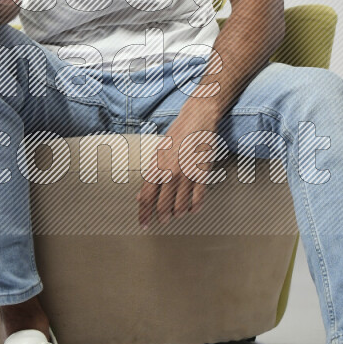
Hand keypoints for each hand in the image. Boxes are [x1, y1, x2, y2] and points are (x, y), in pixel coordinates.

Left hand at [137, 104, 224, 228]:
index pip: (146, 197)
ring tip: (177, 214)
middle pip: (162, 205)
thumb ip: (150, 175)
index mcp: (156, 167)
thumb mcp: (158, 153)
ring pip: (180, 205)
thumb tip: (140, 195)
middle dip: (162, 216)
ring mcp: (187, 174)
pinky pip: (198, 198)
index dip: (144, 214)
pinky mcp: (202, 173)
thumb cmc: (176, 135)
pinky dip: (194, 207)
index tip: (144, 224)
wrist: (197, 119)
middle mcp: (170, 173)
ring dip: (178, 213)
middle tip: (162, 221)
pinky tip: (192, 210)